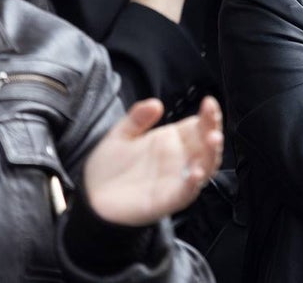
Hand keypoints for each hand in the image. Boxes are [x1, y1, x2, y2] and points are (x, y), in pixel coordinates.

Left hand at [84, 96, 223, 226]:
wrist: (89, 197)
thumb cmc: (109, 166)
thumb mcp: (120, 135)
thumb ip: (136, 118)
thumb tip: (156, 103)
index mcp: (172, 140)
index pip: (198, 125)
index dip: (207, 114)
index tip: (209, 102)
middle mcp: (179, 160)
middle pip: (206, 144)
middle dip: (213, 130)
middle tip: (212, 120)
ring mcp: (176, 180)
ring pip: (204, 168)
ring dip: (211, 155)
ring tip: (213, 140)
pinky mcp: (167, 201)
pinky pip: (186, 193)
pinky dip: (193, 184)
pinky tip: (195, 173)